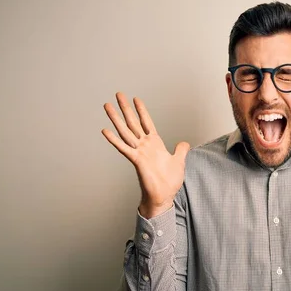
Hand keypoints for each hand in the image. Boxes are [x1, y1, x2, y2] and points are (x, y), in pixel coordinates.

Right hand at [101, 92, 189, 217]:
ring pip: (125, 131)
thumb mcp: (179, 161)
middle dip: (126, 108)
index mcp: (155, 144)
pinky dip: (114, 140)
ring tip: (107, 106)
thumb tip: (184, 143)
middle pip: (133, 122)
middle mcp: (145, 145)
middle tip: (118, 94)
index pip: (147, 123)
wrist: (164, 196)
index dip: (142, 111)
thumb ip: (180, 150)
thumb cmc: (169, 181)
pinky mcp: (136, 160)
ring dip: (116, 118)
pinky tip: (105, 131)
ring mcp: (139, 152)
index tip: (136, 98)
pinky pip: (124, 148)